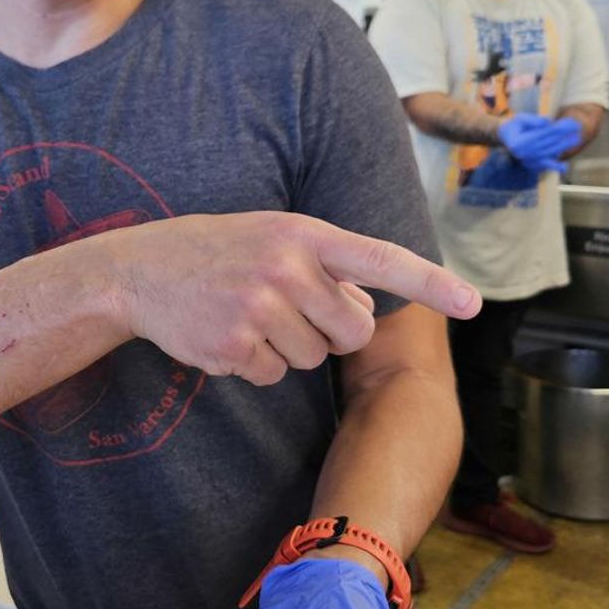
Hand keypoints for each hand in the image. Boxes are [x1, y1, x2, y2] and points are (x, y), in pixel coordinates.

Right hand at [110, 212, 479, 387]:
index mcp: (303, 233)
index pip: (381, 259)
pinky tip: (225, 334)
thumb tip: (367, 305)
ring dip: (287, 347)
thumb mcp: (272, 237)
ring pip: (312, 357)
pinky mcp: (235, 346)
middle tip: (291, 310)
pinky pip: (274, 375)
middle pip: (353, 328)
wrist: (137, 271)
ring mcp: (259, 308)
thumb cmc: (216, 252)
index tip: (471, 304)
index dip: (431, 284)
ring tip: (245, 314)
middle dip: (333, 331)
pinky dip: (254, 364)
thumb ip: (324, 265)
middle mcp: (286, 267)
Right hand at [497, 114, 580, 172]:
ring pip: (549, 153)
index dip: (558, 128)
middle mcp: (524, 153)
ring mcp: (527, 161)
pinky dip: (555, 166)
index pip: (543, 134)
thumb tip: (548, 123)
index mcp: (520, 142)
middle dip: (564, 136)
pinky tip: (565, 168)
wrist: (505, 137)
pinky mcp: (531, 165)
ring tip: (576, 139)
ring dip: (563, 146)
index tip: (570, 123)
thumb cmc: (514, 125)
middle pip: (548, 143)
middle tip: (577, 128)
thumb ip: (534, 121)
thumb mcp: (521, 118)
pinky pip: (545, 165)